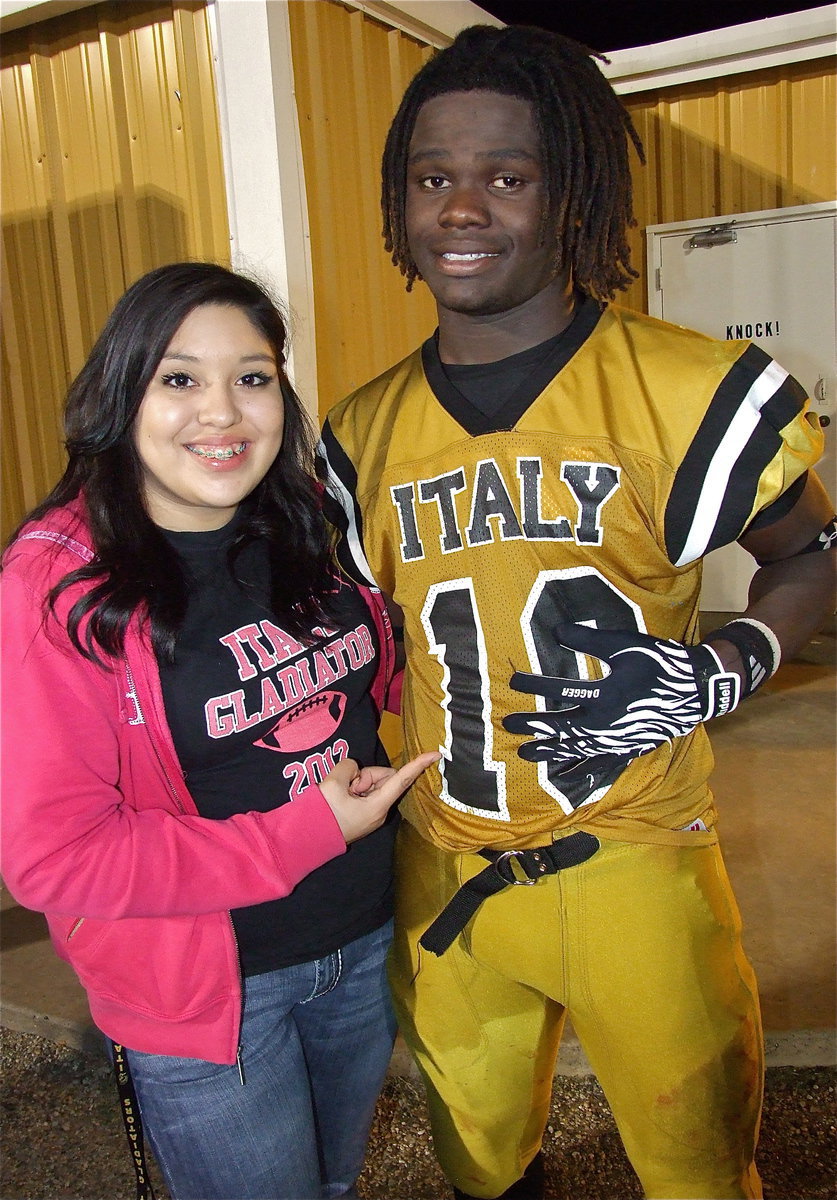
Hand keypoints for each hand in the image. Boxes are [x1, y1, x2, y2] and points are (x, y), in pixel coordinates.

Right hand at [319, 752, 439, 843]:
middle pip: (383, 779)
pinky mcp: (362, 816)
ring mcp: (371, 815)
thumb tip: (354, 770)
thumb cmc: (322, 815)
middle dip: (366, 774)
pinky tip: (340, 798)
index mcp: (377, 806)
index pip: (402, 779)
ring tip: (339, 794)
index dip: (418, 765)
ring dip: (357, 782)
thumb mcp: (333, 783)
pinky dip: (354, 790)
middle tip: (347, 785)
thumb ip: (348, 767)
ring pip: (372, 785)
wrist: (306, 841)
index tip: (435, 754)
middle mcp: (380, 811)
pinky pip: (364, 794)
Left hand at [502, 622, 739, 772]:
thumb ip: (590, 641)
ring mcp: (617, 740)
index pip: (560, 692)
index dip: (534, 685)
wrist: (697, 690)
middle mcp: (607, 723)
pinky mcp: (626, 747)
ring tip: (525, 753)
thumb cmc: (661, 663)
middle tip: (508, 725)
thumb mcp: (626, 646)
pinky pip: (597, 762)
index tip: (513, 681)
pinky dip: (578, 767)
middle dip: (533, 726)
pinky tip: (562, 772)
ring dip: (549, 750)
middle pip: (561, 727)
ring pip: (576, 749)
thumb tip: (556, 631)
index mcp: (606, 696)